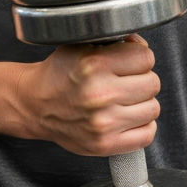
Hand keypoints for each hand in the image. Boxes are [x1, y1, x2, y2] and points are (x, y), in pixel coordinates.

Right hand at [20, 34, 160, 155]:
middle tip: (126, 82)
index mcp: (94, 65)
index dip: (139, 58)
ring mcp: (103, 123)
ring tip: (124, 100)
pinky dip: (141, 126)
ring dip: (142, 103)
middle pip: (152, 83)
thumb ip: (113, 41)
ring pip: (153, 108)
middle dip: (142, 80)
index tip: (129, 63)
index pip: (146, 57)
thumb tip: (141, 46)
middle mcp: (99, 94)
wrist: (33, 105)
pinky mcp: (105, 144)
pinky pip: (147, 134)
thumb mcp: (80, 46)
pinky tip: (127, 118)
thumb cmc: (58, 75)